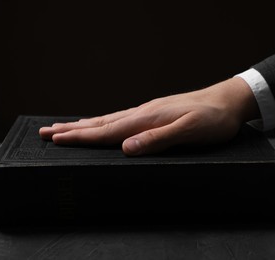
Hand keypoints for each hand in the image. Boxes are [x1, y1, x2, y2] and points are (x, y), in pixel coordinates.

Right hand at [39, 77, 259, 155]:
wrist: (227, 101)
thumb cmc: (212, 119)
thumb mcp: (189, 131)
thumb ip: (158, 140)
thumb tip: (127, 148)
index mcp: (146, 119)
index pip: (106, 131)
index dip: (80, 137)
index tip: (56, 139)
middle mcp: (141, 114)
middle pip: (99, 123)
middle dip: (71, 130)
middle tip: (47, 132)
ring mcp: (146, 112)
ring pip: (107, 120)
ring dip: (84, 125)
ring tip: (65, 127)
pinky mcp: (153, 113)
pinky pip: (120, 119)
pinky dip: (103, 123)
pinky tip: (102, 124)